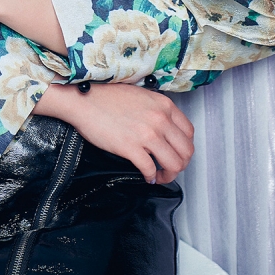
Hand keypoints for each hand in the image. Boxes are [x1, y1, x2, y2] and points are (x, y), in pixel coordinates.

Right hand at [34, 82, 193, 183]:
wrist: (84, 100)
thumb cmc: (107, 97)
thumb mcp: (141, 96)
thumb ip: (157, 110)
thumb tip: (165, 129)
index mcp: (164, 105)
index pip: (189, 133)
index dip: (184, 148)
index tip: (177, 153)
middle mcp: (160, 119)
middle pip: (186, 152)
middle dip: (181, 165)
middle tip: (170, 169)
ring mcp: (147, 134)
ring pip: (174, 164)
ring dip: (168, 175)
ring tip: (159, 176)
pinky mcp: (131, 147)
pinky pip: (150, 169)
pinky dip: (150, 177)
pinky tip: (145, 176)